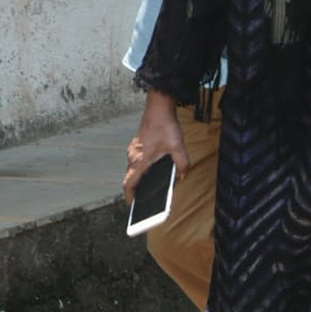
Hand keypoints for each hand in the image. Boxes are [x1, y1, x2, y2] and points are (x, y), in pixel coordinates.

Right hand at [122, 89, 189, 203]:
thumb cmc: (165, 125)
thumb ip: (182, 164)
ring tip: (150, 188)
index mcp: (139, 161)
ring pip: (133, 169)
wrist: (158, 106)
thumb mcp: (178, 146)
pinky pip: (137, 161)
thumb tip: (182, 176)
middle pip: (130, 178)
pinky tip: (153, 169)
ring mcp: (133, 150)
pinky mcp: (138, 144)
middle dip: (136, 190)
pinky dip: (142, 168)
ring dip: (139, 178)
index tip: (132, 205)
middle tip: (144, 201)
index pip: (128, 184)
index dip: (129, 196)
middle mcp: (133, 156)